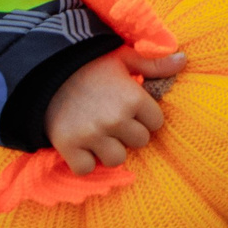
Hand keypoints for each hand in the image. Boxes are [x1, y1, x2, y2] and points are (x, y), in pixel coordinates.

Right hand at [46, 48, 183, 174]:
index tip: (131, 111)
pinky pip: (86, 169)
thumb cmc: (91, 65)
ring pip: (117, 159)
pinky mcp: (69, 147)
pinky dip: (84, 162)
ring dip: (109, 150)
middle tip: (113, 121)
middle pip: (139, 142)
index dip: (145, 117)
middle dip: (129, 134)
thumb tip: (183, 60)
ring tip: (99, 135)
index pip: (156, 123)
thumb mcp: (124, 58)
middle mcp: (115, 119)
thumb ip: (154, 63)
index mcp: (133, 98)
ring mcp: (92, 135)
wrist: (45, 72)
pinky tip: (81, 146)